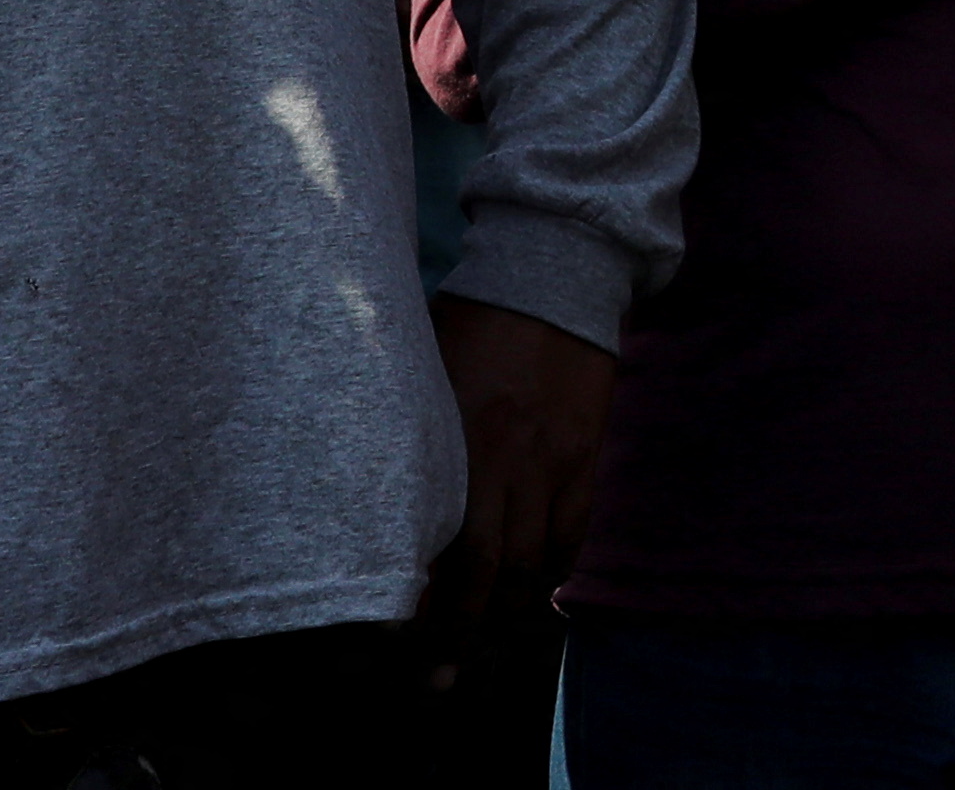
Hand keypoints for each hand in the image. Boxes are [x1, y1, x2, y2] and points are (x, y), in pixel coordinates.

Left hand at [418, 299, 612, 678]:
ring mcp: (555, 464)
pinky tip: (536, 594)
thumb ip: (407, 426)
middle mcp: (507, 462)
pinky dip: (554, 570)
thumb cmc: (473, 316)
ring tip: (486, 650)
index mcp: (459, 439)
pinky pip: (574, 533)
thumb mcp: (424, 365)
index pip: (439, 541)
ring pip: (534, 564)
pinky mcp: (588, 457)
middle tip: (436, 682)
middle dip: (459, 633)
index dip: (416, 597)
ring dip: (508, 613)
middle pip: (486, 572)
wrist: (557, 272)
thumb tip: (367, 479)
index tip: (389, 639)